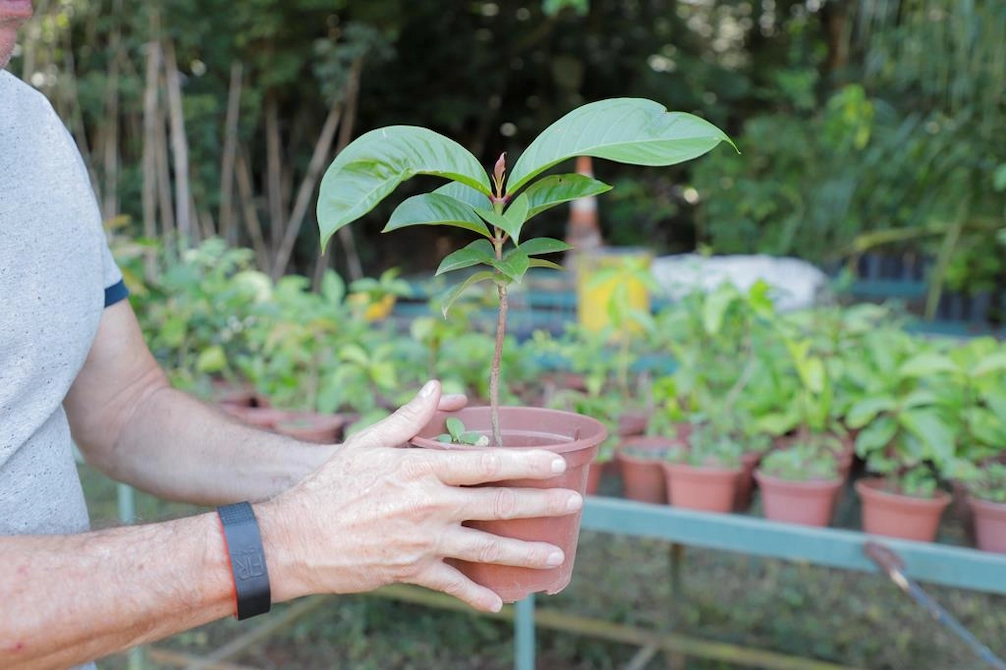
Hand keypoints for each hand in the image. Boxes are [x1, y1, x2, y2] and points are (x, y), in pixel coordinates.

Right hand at [258, 380, 581, 612]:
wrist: (295, 539)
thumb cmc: (331, 485)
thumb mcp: (368, 443)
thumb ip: (409, 416)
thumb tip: (439, 386)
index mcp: (424, 469)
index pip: (488, 463)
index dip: (527, 462)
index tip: (558, 462)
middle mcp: (431, 504)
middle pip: (500, 505)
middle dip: (543, 504)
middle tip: (576, 503)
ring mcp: (424, 541)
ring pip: (487, 548)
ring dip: (525, 554)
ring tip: (556, 557)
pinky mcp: (411, 571)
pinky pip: (453, 584)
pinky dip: (476, 595)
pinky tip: (497, 603)